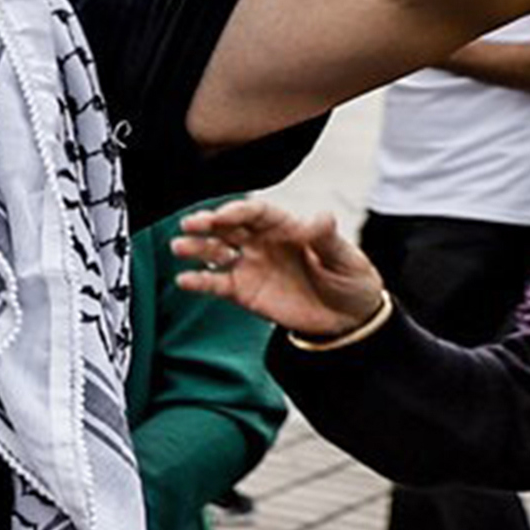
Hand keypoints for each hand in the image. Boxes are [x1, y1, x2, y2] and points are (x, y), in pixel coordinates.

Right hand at [169, 197, 393, 342]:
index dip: (238, 211)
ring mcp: (250, 267)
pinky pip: (216, 284)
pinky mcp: (243, 292)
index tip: (222, 216)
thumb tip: (320, 217)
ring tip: (179, 247)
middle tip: (189, 224)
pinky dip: (199, 281)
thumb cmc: (351, 280)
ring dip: (196, 248)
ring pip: (215, 251)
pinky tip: (184, 280)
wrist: (349, 318)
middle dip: (207, 223)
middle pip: (228, 227)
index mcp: (286, 227)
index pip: (256, 212)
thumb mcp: (346, 259)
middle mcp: (262, 243)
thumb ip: (326, 239)